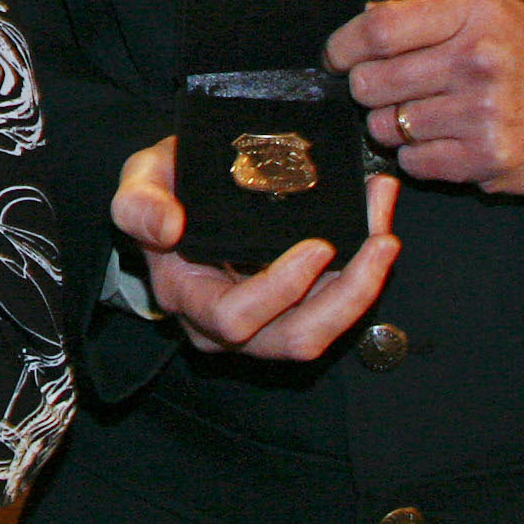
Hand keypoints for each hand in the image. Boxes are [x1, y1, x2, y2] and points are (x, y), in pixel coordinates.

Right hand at [112, 145, 398, 359]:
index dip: (282, 290)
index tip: (319, 245)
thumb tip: (168, 227)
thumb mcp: (137, 183)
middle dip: (348, 296)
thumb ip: (138, 204)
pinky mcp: (295, 308)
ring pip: (323, 330)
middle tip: (381, 240)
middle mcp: (227, 326)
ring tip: (386, 231)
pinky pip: (334, 308)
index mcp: (187, 298)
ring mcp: (266, 322)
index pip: (235, 318)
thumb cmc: (160, 192)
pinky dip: (364, 271)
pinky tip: (377, 226)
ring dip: (365, 286)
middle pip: (295, 339)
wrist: (177, 199)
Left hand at [331, 0, 523, 201]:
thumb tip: (360, 21)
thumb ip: (427, 15)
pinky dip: (417, 155)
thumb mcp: (492, 12)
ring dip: (393, 124)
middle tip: (383, 89)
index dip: (342, 46)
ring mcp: (483, 113)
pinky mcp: (487, 159)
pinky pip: (413, 162)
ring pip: (386, 126)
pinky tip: (444, 140)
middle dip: (366, 88)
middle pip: (371, 81)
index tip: (335, 56)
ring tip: (425, 114)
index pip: (378, 29)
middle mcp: (478, 60)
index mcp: (475, 13)